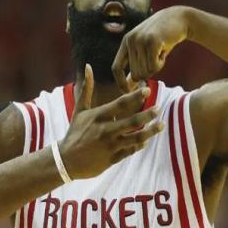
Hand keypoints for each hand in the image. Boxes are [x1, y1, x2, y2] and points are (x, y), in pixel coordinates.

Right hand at [60, 64, 163, 178]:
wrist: (66, 160)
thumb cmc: (74, 133)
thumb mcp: (79, 110)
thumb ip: (87, 89)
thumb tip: (88, 66)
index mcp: (98, 116)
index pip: (120, 104)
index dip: (136, 96)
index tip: (148, 90)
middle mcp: (106, 130)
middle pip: (133, 121)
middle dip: (149, 115)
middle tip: (159, 108)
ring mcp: (110, 145)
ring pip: (136, 138)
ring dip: (151, 131)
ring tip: (161, 125)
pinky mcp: (112, 159)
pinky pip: (131, 151)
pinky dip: (140, 145)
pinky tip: (146, 140)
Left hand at [112, 6, 190, 91]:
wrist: (179, 18)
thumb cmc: (163, 37)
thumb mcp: (145, 49)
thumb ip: (136, 64)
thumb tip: (129, 84)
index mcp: (126, 42)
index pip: (116, 67)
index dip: (121, 82)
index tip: (127, 92)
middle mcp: (130, 40)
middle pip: (135, 74)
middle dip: (148, 73)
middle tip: (156, 59)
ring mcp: (140, 40)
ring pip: (145, 71)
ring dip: (156, 67)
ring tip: (160, 53)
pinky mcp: (152, 41)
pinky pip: (154, 66)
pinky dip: (161, 63)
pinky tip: (164, 51)